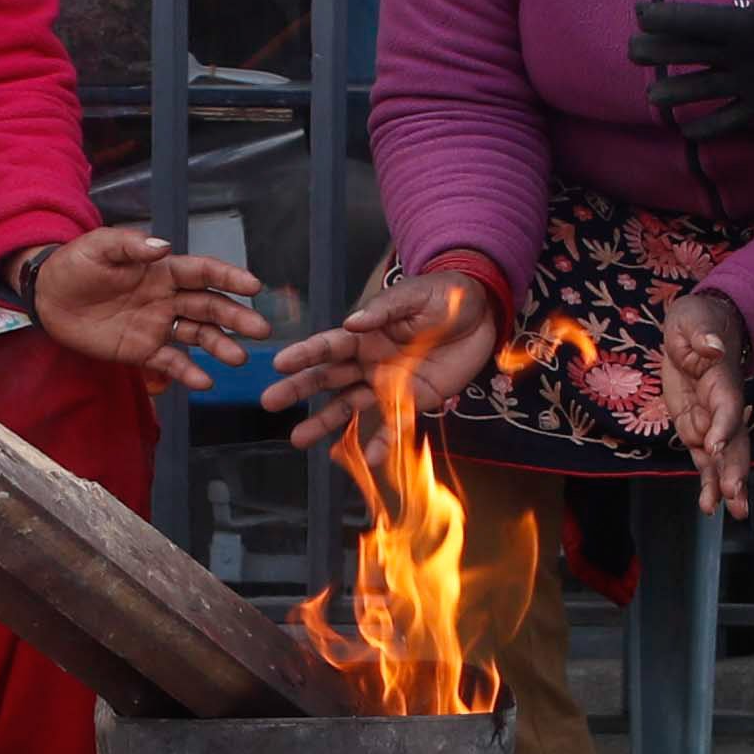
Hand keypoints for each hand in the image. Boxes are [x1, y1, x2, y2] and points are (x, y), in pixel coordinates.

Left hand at [21, 224, 263, 392]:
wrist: (48, 297)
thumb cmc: (75, 265)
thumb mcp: (100, 247)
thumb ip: (131, 245)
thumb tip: (164, 247)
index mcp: (162, 269)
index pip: (203, 272)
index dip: (229, 278)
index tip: (253, 287)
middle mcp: (167, 298)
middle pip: (209, 306)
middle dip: (236, 317)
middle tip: (260, 330)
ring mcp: (157, 325)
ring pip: (197, 335)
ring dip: (219, 346)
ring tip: (238, 358)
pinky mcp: (141, 351)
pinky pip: (169, 362)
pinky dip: (187, 372)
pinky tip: (204, 382)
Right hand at [263, 262, 500, 451]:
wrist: (484, 314)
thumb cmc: (446, 296)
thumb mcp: (417, 294)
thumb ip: (385, 309)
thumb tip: (353, 322)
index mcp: (366, 332)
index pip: (329, 345)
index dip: (305, 354)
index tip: (279, 363)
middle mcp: (370, 360)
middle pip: (328, 378)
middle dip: (299, 390)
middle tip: (270, 401)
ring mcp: (389, 383)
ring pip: (349, 406)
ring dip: (324, 423)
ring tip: (297, 439)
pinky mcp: (414, 400)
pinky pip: (394, 424)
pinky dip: (382, 442)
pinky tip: (370, 459)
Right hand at [629, 0, 753, 137]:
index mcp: (741, 25)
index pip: (695, 20)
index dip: (667, 17)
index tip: (640, 11)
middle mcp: (739, 52)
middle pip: (691, 52)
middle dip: (661, 51)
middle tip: (632, 50)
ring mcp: (750, 79)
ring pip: (705, 86)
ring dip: (679, 91)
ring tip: (652, 97)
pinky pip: (732, 116)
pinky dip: (711, 125)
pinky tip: (688, 132)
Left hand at [657, 286, 753, 517]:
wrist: (703, 329)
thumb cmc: (697, 320)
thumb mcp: (692, 318)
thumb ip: (700, 333)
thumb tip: (711, 345)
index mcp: (720, 379)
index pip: (726, 405)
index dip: (723, 425)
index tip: (715, 446)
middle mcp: (722, 405)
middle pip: (735, 439)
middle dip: (735, 467)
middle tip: (735, 495)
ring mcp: (711, 420)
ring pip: (724, 457)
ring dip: (728, 484)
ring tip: (733, 510)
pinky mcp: (698, 430)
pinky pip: (705, 460)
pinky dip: (708, 482)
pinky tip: (710, 506)